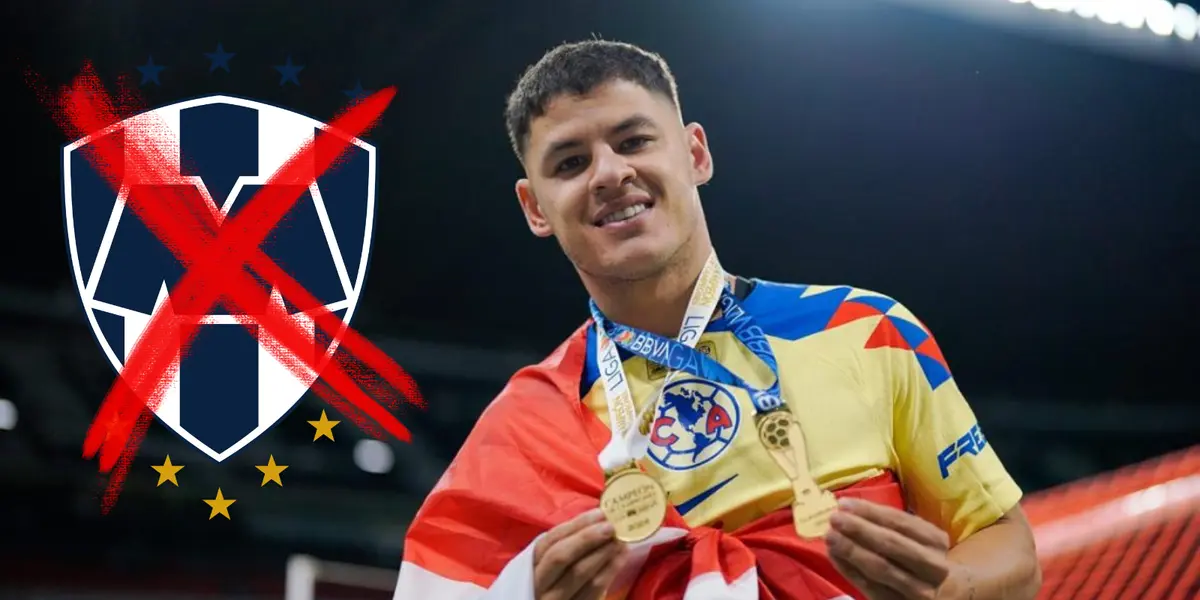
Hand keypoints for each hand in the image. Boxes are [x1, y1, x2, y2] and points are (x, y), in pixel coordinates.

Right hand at [533, 508, 628, 599]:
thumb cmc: (557, 585)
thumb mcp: (553, 566)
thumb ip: (568, 545)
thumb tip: (597, 520)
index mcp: (529, 567)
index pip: (548, 543)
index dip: (574, 526)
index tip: (598, 513)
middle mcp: (539, 584)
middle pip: (560, 556)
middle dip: (587, 538)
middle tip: (611, 526)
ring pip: (579, 573)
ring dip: (603, 553)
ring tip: (620, 539)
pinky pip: (593, 591)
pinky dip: (609, 571)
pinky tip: (620, 558)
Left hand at [826, 498, 951, 599]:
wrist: (945, 592)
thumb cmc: (924, 556)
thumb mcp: (919, 538)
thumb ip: (891, 524)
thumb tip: (849, 509)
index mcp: (936, 541)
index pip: (900, 522)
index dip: (870, 512)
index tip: (844, 503)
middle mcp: (933, 567)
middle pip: (891, 545)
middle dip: (860, 529)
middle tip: (834, 518)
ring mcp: (919, 590)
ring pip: (881, 568)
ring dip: (852, 550)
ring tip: (830, 536)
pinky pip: (871, 588)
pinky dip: (850, 570)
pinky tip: (835, 556)